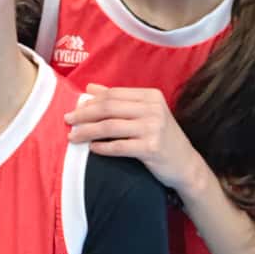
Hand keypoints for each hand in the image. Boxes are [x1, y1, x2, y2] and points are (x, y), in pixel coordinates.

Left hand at [65, 84, 205, 194]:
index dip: (91, 101)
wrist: (186, 165)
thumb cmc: (161, 137)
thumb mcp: (144, 113)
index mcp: (151, 96)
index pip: (113, 94)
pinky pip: (119, 146)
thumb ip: (119, 100)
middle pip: (108, 108)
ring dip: (87, 131)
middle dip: (84, 114)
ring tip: (73, 136)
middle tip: (68, 120)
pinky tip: (92, 148)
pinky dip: (103, 147)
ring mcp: (154, 128)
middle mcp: (153, 109)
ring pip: (110, 127)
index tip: (75, 108)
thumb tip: (90, 88)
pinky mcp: (152, 148)